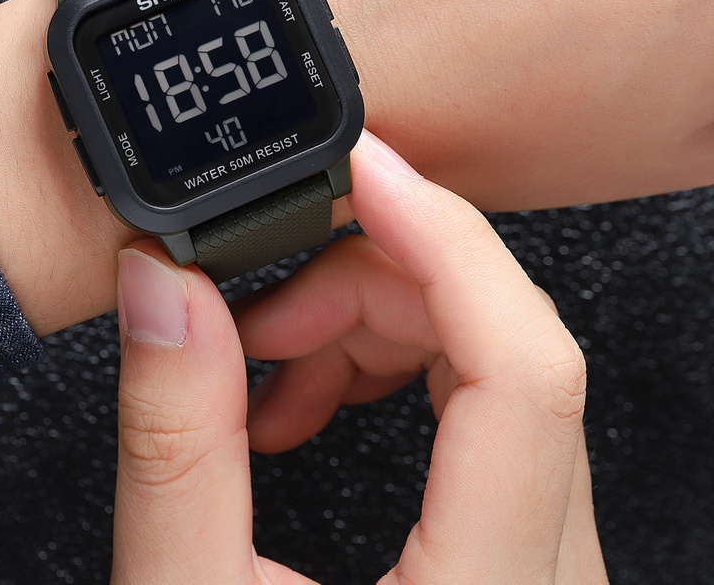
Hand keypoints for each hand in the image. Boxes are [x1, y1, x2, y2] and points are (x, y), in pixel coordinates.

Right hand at [110, 130, 607, 582]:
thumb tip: (163, 285)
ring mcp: (546, 558)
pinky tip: (305, 397)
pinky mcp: (518, 540)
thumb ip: (175, 439)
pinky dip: (388, 363)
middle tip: (258, 312)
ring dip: (373, 323)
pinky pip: (482, 398)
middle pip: (504, 343)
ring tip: (266, 365)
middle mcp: (550, 574)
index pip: (522, 368)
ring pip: (496, 361)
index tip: (363, 169)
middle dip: (370, 286)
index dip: (445, 239)